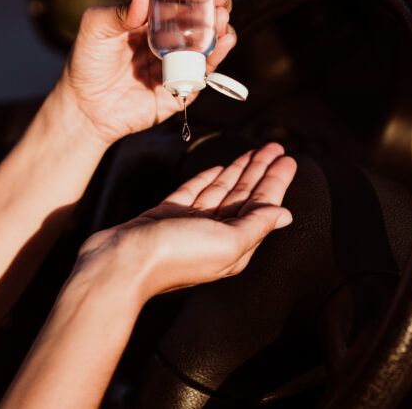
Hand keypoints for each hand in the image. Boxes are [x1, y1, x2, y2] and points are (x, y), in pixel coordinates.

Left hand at [57, 0, 236, 144]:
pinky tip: (223, 39)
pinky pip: (207, 68)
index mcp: (152, 15)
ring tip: (220, 14)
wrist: (85, 106)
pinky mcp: (184, 85)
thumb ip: (119, 11)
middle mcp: (170, 34)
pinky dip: (218, 53)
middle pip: (203, 10)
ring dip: (220, 23)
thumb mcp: (96, 28)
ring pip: (210, 37)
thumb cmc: (87, 62)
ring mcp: (179, 58)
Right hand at [78, 143, 295, 300]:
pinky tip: (218, 168)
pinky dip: (207, 179)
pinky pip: (194, 192)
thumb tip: (285, 215)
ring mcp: (191, 224)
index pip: (262, 205)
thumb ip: (256, 226)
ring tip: (254, 151)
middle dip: (261, 170)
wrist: (122, 263)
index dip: (276, 181)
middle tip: (275, 147)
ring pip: (222, 191)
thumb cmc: (175, 256)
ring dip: (239, 170)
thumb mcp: (227, 242)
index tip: (289, 159)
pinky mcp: (168, 215)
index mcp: (234, 245)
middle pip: (244, 196)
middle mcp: (215, 235)